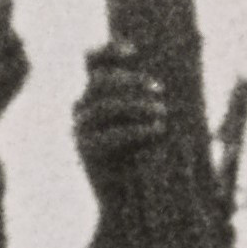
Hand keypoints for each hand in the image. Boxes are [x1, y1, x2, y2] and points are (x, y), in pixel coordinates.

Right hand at [73, 45, 176, 190]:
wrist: (126, 197)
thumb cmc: (140, 152)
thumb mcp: (143, 118)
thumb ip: (146, 96)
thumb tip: (165, 77)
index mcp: (95, 93)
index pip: (91, 61)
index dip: (109, 51)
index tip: (135, 52)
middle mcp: (83, 107)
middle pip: (101, 82)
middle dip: (132, 81)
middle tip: (159, 90)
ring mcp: (81, 129)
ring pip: (105, 106)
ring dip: (137, 106)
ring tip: (162, 112)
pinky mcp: (87, 150)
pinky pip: (110, 135)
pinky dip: (137, 130)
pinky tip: (158, 131)